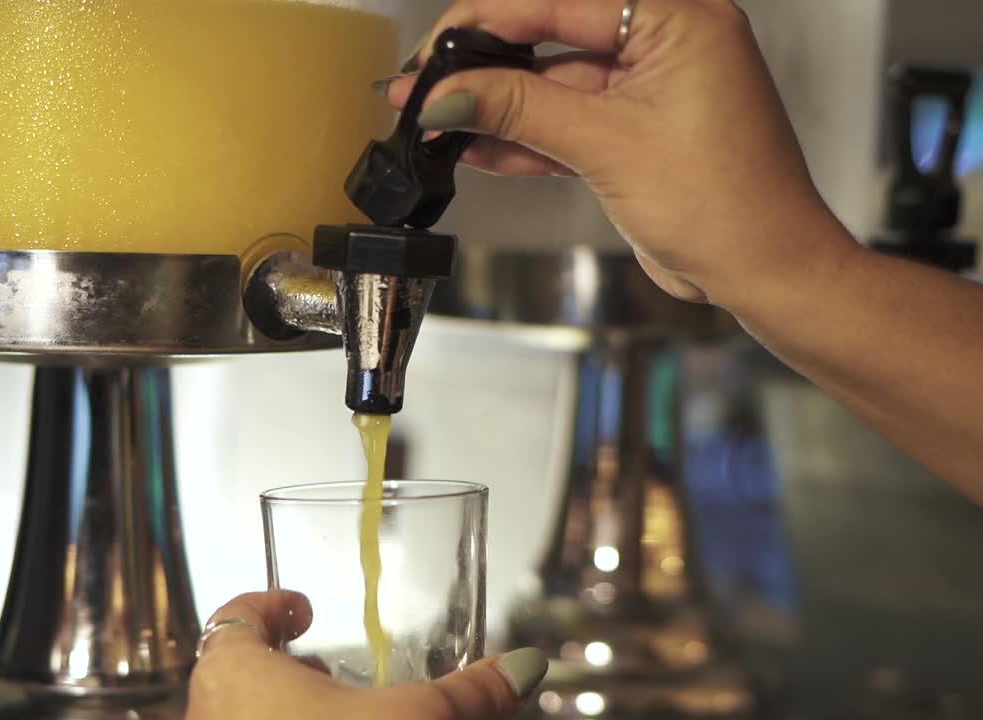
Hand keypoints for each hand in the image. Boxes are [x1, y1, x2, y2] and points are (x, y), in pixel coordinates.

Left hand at [186, 591, 546, 719]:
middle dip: (288, 668)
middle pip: (236, 669)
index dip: (271, 604)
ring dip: (286, 713)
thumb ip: (467, 693)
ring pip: (241, 717)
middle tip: (329, 670)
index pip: (235, 615)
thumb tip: (520, 667)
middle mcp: (209, 711)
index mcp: (234, 670)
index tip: (303, 607)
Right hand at [390, 0, 856, 311]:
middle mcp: (666, 42)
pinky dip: (524, 138)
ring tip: (434, 121)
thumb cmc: (728, 204)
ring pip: (554, 84)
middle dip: (484, 66)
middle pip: (552, 35)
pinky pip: (568, 122)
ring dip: (496, 107)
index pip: (558, 0)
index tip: (434, 50)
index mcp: (678, 18)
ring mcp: (649, 89)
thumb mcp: (606, 144)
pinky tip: (474, 148)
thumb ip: (519, 111)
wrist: (764, 271)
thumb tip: (447, 95)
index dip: (487, 21)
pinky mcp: (635, 131)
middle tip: (424, 84)